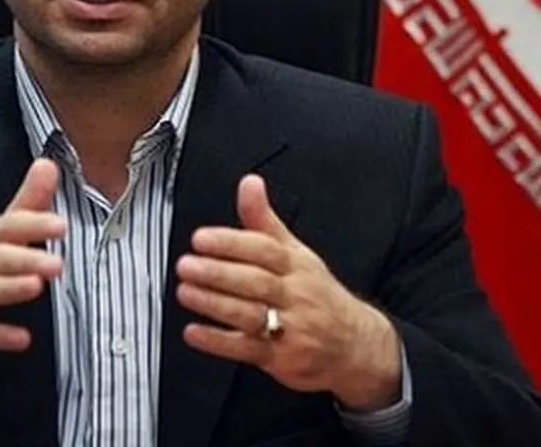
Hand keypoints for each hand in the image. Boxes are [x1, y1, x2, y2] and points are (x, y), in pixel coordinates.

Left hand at [175, 174, 402, 410]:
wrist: (355, 344)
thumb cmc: (318, 294)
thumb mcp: (297, 252)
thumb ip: (265, 220)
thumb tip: (249, 183)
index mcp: (297, 265)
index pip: (264, 249)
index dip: (231, 242)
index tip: (201, 238)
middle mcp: (295, 294)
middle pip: (255, 281)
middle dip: (218, 272)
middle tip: (187, 264)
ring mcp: (290, 327)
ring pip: (250, 314)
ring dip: (214, 304)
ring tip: (186, 291)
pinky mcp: (281, 358)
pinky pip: (247, 349)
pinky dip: (218, 342)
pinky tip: (194, 332)